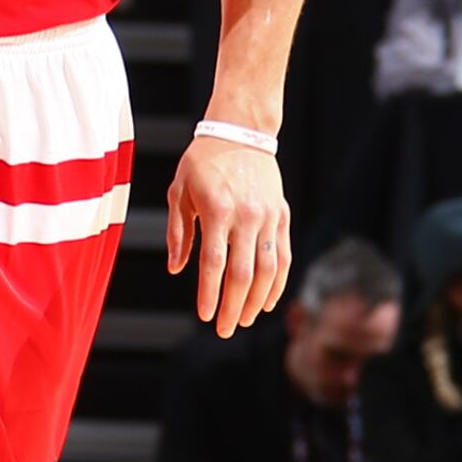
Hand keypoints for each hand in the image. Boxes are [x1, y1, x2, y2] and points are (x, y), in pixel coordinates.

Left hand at [164, 136, 289, 338]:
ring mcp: (268, 216)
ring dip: (257, 300)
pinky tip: (268, 302)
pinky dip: (277, 283)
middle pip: (243, 273)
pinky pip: (284, 256)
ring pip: (268, 270)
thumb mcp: (179, 191)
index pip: (213, 263)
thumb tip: (177, 269)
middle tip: (225, 330)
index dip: (209, 293)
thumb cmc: (202, 161)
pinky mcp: (282, 215)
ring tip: (245, 320)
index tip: (204, 316)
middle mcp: (246, 215)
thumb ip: (178, 232)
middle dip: (234, 307)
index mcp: (217, 209)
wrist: (241, 131)